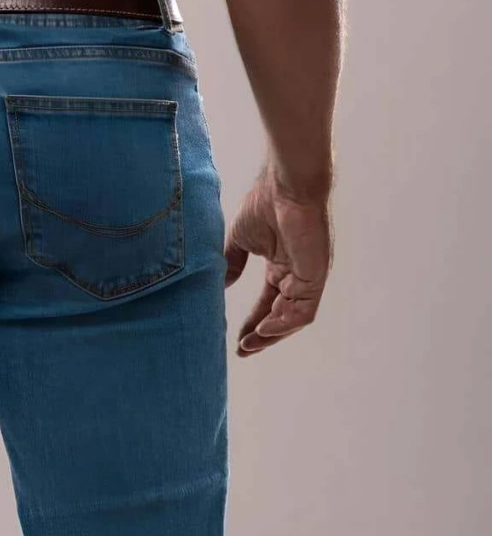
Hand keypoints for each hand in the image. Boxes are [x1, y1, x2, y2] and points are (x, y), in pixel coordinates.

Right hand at [224, 161, 332, 356]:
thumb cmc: (264, 203)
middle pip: (281, 315)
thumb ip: (232, 262)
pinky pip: (302, 310)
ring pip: (292, 317)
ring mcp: (308, 277)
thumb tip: (220, 285)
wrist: (285, 186)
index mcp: (281, 266)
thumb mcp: (241, 239)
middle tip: (243, 349)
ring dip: (272, 333)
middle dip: (263, 334)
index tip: (237, 338)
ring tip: (251, 342)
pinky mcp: (315, 276)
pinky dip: (284, 322)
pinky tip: (264, 327)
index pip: (268, 302)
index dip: (253, 321)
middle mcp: (296, 275)